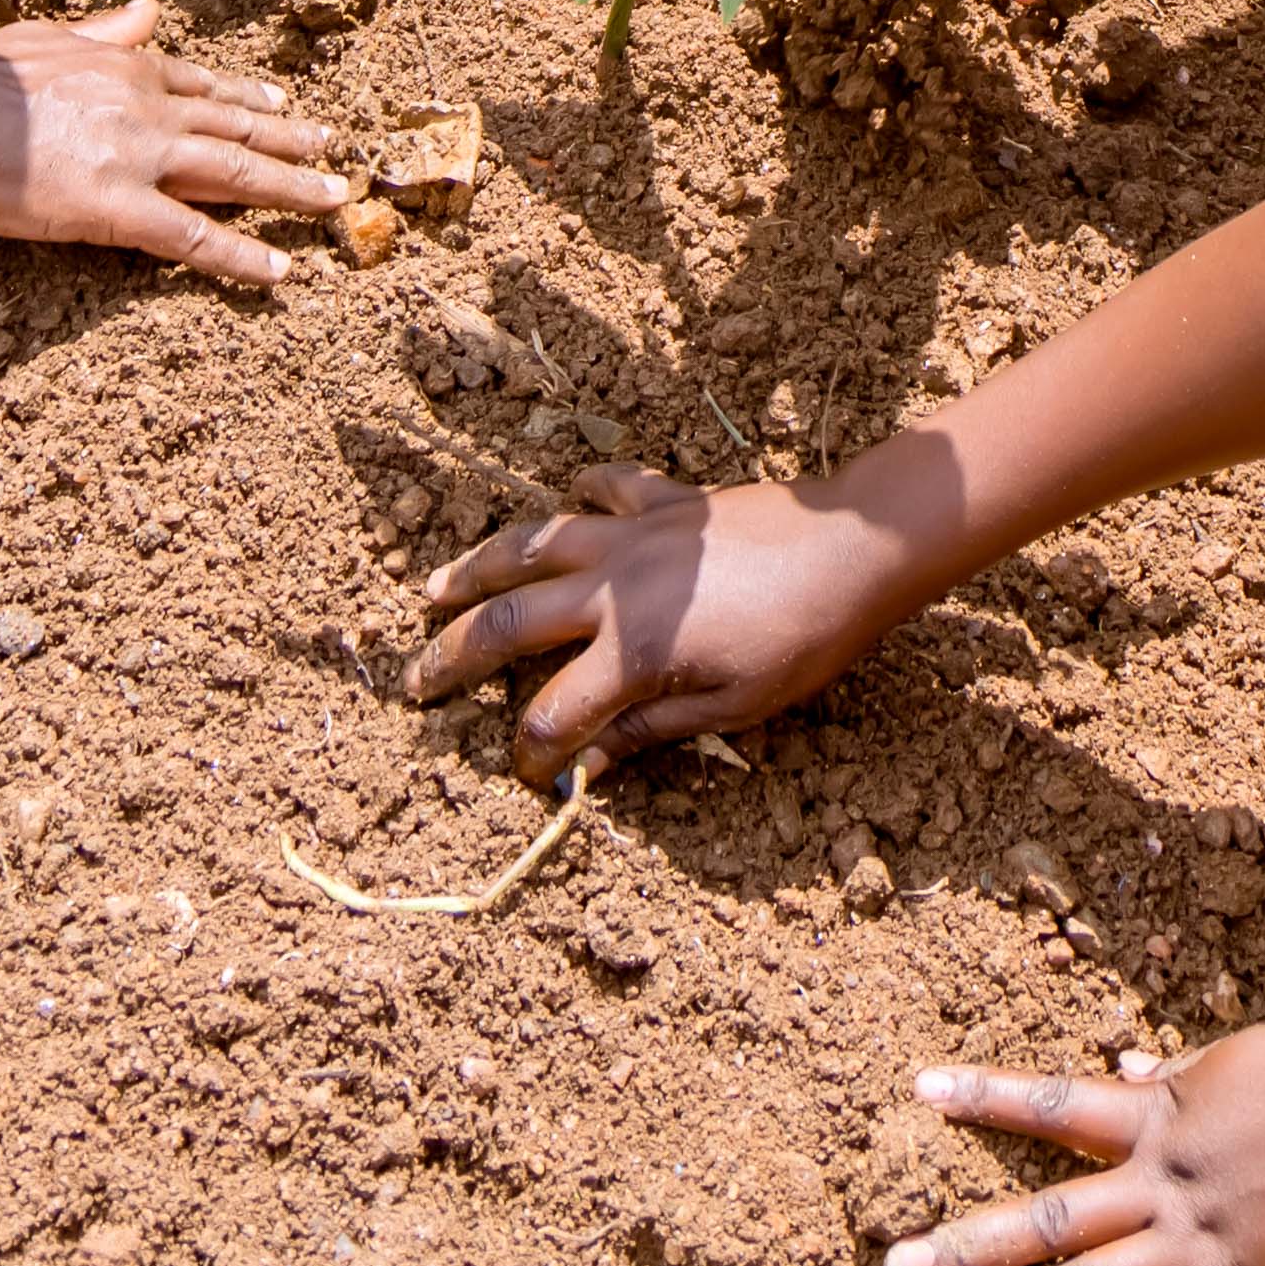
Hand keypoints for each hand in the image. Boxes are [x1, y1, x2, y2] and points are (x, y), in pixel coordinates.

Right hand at [0, 1, 360, 286]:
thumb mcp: (49, 36)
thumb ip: (105, 31)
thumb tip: (149, 13)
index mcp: (126, 68)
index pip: (203, 84)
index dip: (248, 95)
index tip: (282, 101)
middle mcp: (149, 107)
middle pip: (235, 125)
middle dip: (290, 138)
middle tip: (333, 149)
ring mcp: (140, 156)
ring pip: (235, 172)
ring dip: (290, 187)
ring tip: (333, 199)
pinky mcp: (118, 208)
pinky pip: (195, 238)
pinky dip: (242, 256)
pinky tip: (279, 272)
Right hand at [402, 461, 933, 755]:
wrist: (850, 549)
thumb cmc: (801, 641)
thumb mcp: (729, 709)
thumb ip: (647, 732)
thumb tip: (585, 768)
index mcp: (630, 653)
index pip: (551, 714)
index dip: (529, 753)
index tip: (525, 775)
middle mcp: (612, 590)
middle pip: (508, 625)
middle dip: (453, 657)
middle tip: (414, 682)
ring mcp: (632, 536)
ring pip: (532, 547)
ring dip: (477, 568)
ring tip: (433, 588)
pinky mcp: (665, 505)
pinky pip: (608, 489)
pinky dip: (583, 494)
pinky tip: (568, 498)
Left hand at [884, 1033, 1264, 1265]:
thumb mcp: (1235, 1060)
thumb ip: (1175, 1075)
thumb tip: (1125, 1067)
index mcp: (1157, 1119)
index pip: (1052, 1106)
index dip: (985, 1098)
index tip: (921, 1091)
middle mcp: (1156, 1189)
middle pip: (1044, 1219)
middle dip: (964, 1248)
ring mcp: (1189, 1251)